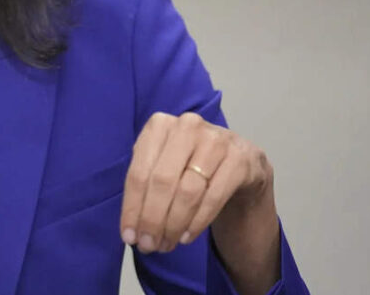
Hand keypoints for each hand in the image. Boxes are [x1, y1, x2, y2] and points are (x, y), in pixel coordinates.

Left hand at [119, 111, 274, 253]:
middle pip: (162, 181)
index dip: (132, 208)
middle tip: (148, 246)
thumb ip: (145, 187)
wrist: (240, 161)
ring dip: (174, 224)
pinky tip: (187, 236)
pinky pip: (214, 197)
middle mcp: (187, 126)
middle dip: (152, 219)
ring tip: (166, 244)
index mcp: (159, 125)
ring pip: (188, 191)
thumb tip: (131, 228)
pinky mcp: (241, 160)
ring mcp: (216, 140)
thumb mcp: (162, 164)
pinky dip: (198, 221)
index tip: (128, 236)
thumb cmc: (191, 163)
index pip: (138, 172)